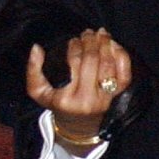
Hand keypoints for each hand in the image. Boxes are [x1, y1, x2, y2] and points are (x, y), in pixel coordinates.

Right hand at [26, 28, 132, 150]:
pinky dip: (122, 57)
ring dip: (106, 45)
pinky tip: (114, 46)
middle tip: (88, 32)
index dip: (75, 46)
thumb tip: (36, 48)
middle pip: (93, 61)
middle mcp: (88, 99)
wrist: (79, 126)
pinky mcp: (117, 97)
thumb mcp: (39, 93)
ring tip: (101, 34)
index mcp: (68, 98)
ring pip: (109, 65)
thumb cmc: (58, 104)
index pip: (74, 63)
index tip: (73, 40)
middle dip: (91, 42)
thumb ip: (33, 70)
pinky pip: (124, 74)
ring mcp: (105, 99)